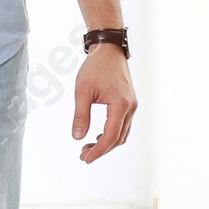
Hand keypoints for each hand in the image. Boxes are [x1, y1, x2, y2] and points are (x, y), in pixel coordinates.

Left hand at [73, 44, 135, 164]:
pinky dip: (111, 134)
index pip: (110, 136)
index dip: (98, 151)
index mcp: (120, 104)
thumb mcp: (82, 91)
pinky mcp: (129, 103)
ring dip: (106, 143)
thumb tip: (77, 137)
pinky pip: (122, 125)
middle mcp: (130, 107)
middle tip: (83, 155)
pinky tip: (98, 136)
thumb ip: (80, 115)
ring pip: (122, 133)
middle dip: (101, 149)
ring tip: (88, 147)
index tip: (85, 158)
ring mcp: (132, 105)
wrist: (109, 50)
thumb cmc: (95, 67)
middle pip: (118, 138)